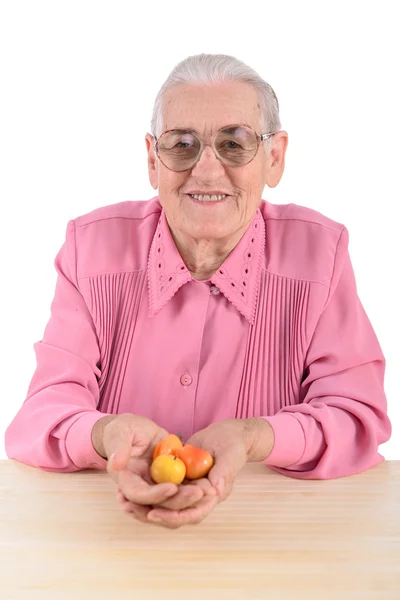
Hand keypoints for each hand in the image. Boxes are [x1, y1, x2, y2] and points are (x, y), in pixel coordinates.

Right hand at [104, 414, 206, 520]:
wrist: (132, 429)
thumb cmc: (122, 430)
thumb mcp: (119, 433)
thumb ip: (118, 447)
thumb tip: (116, 464)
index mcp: (125, 479)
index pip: (139, 494)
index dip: (155, 494)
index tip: (172, 487)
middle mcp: (139, 487)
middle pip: (157, 504)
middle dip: (177, 502)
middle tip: (198, 493)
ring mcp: (153, 485)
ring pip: (170, 501)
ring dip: (186, 500)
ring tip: (204, 492)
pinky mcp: (165, 480)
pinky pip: (178, 490)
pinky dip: (190, 491)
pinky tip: (205, 489)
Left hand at [135, 418, 273, 528]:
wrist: (228, 434)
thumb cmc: (232, 443)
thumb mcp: (230, 455)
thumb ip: (224, 472)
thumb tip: (214, 490)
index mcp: (213, 495)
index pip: (191, 513)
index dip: (172, 515)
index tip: (153, 513)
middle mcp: (199, 497)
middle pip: (174, 514)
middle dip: (152, 514)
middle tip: (130, 509)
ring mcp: (187, 489)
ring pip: (165, 505)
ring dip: (145, 506)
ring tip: (123, 502)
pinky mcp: (179, 480)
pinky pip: (161, 491)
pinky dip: (146, 492)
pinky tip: (128, 489)